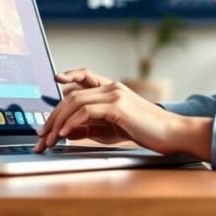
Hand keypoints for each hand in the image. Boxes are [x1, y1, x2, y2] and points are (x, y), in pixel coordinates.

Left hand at [35, 70, 212, 159]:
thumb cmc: (147, 131)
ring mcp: (115, 94)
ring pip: (75, 102)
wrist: (173, 133)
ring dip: (57, 122)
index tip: (55, 80)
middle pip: (72, 95)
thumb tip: (67, 131)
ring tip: (48, 140)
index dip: (69, 75)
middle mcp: (112, 87)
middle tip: (41, 135)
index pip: (85, 75)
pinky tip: (64, 134)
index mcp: (112, 88)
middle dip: (52, 116)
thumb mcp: (112, 129)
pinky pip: (87, 112)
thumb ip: (90, 127)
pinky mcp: (118, 106)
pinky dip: (72, 122)